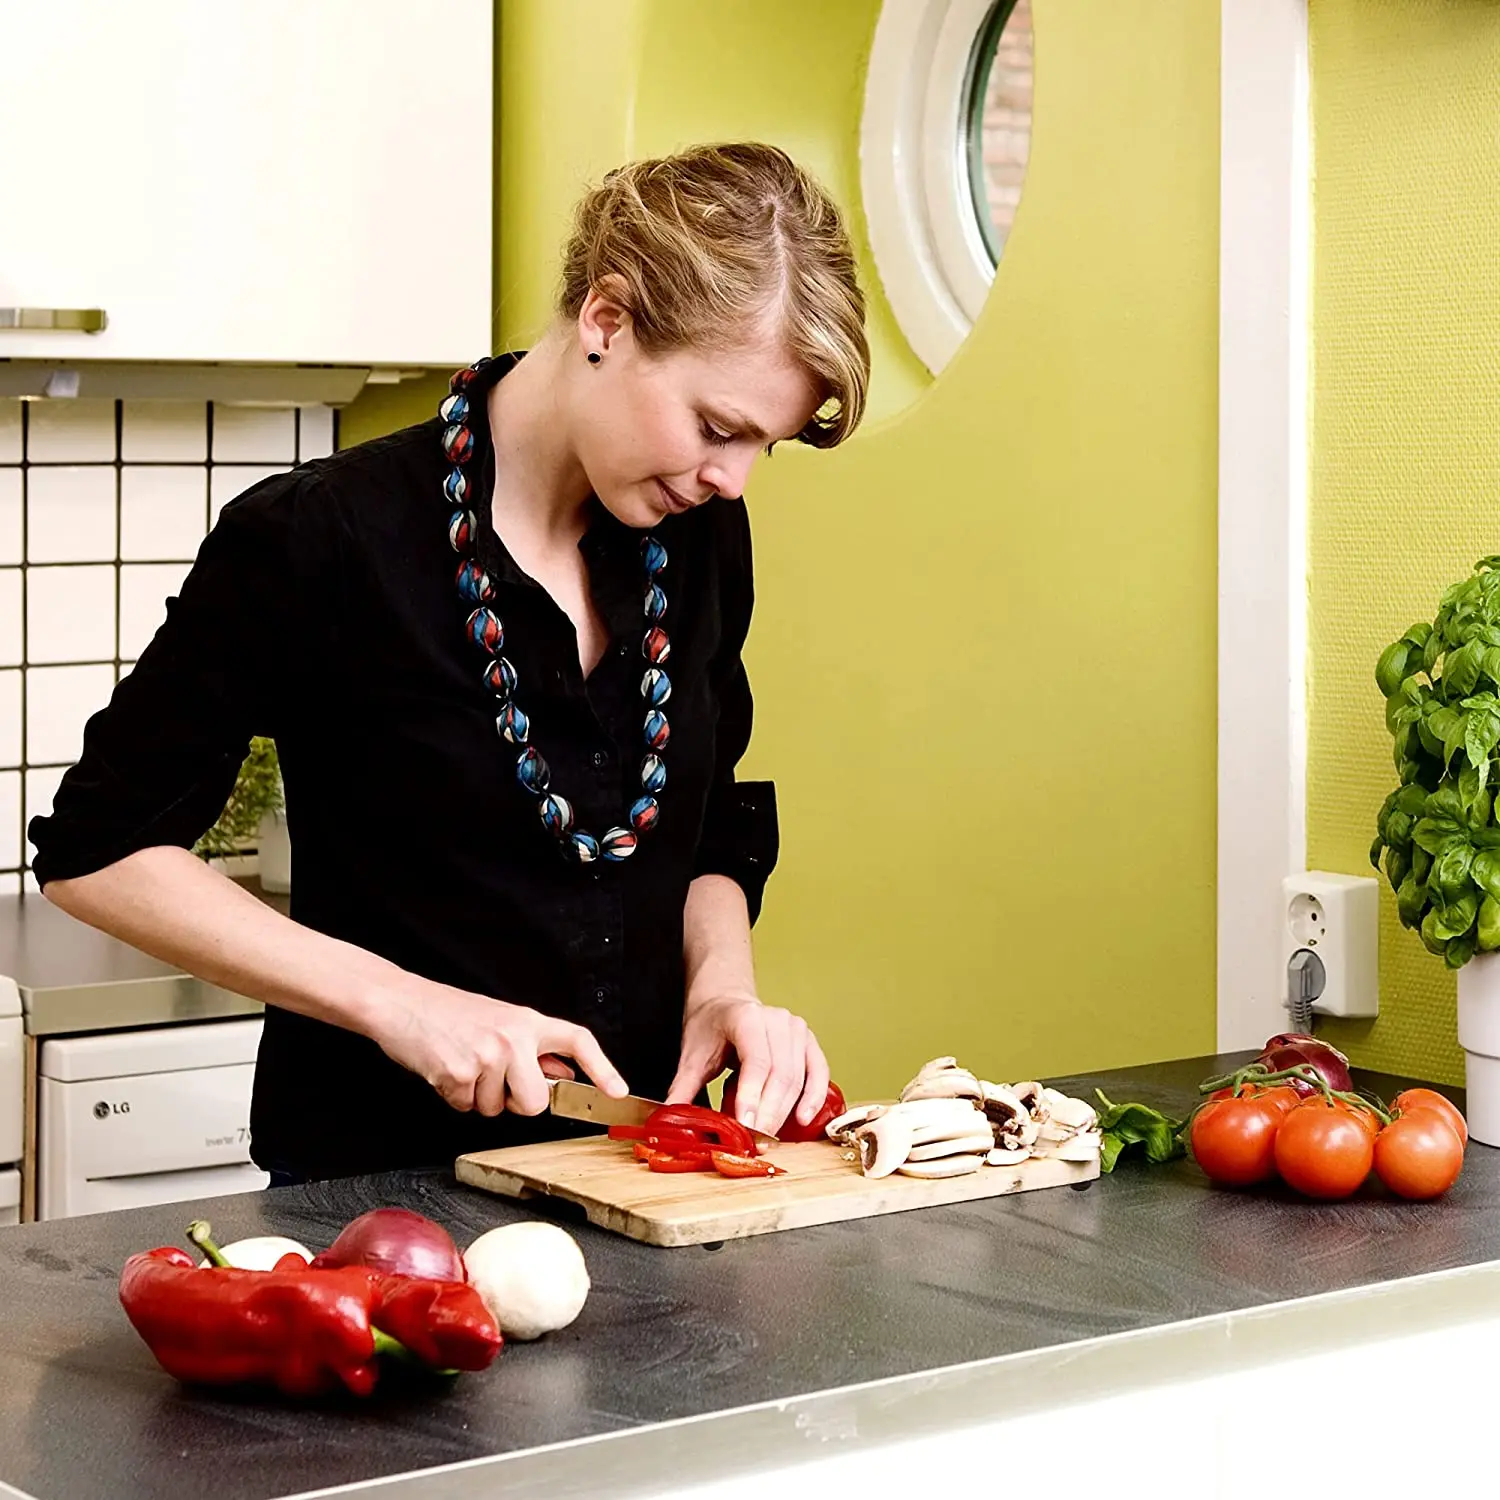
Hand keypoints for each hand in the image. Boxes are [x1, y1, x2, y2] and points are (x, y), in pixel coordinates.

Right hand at [370, 977, 627, 1116]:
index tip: (617, 1091)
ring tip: (461, 1063)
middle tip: (492, 1079)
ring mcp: (486, 1056)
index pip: (577, 1040)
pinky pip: (465, 1108)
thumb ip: (534, 1047)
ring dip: (477, 1098)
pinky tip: (444, 1069)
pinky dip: (452, 1096)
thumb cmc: (448, 1012)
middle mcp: (513, 1037)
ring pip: (496, 1109)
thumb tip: (565, 1070)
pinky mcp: (458, 1073)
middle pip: (536, 1102)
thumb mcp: (500, 1019)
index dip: (602, 1067)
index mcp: (527, 1022)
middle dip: (515, 1103)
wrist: (401, 1002)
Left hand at [665, 994, 829, 1136]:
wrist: (726, 1003)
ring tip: (769, 1137)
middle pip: (780, 1074)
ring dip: (785, 1112)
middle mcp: (777, 1020)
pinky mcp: (809, 1041)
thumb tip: (670, 1121)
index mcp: (746, 1018)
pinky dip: (813, 1098)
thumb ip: (683, 1088)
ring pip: (798, 1078)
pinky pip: (819, 1073)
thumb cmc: (710, 1027)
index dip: (753, 1096)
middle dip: (768, 1113)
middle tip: (756, 1142)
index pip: (756, 1062)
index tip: (747, 1126)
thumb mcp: (692, 1055)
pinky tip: (803, 1119)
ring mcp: (797, 1029)